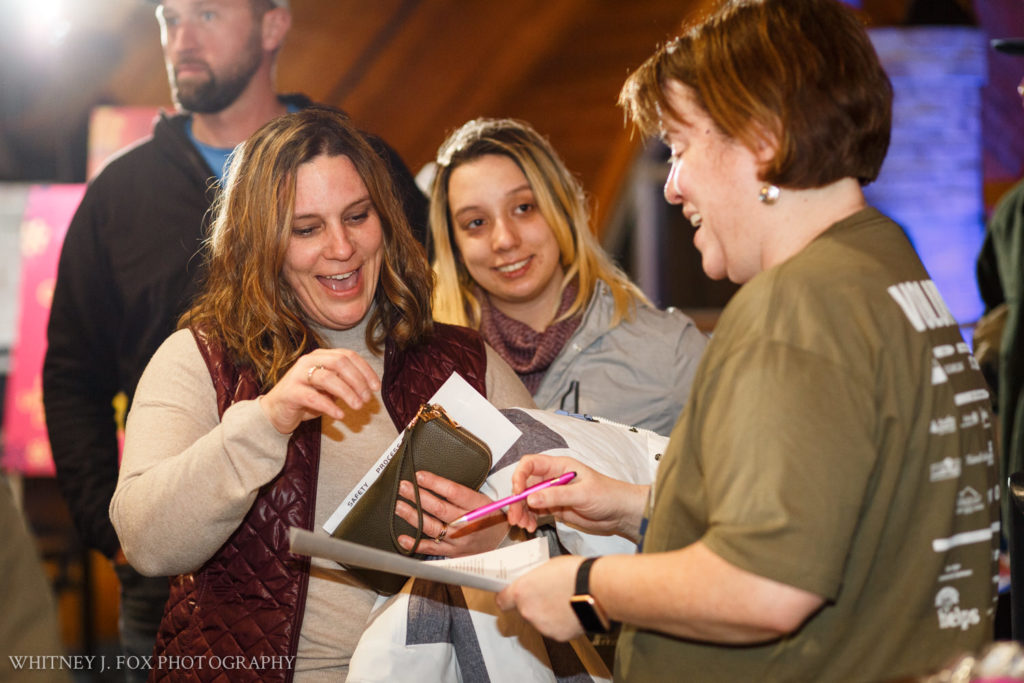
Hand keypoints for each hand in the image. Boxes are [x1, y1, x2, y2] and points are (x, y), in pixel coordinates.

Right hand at [259, 349, 380, 433]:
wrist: (275, 411)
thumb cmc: (306, 398)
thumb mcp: (329, 388)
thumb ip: (345, 383)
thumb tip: (369, 387)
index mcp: (321, 356)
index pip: (349, 356)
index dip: (365, 370)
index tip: (376, 387)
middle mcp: (308, 361)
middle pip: (339, 363)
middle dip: (358, 381)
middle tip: (367, 398)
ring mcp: (297, 375)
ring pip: (327, 378)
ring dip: (347, 392)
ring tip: (358, 406)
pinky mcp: (290, 392)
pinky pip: (313, 397)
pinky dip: (330, 406)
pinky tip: (340, 415)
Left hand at [394, 470, 508, 556]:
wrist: (501, 542)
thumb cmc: (489, 517)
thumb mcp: (484, 500)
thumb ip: (462, 493)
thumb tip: (434, 482)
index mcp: (478, 506)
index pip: (454, 492)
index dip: (435, 483)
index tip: (419, 476)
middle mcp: (468, 523)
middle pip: (440, 508)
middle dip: (418, 496)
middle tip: (403, 487)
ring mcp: (459, 540)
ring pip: (432, 527)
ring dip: (413, 516)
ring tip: (399, 505)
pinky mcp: (453, 552)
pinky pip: (432, 549)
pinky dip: (416, 544)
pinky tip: (403, 537)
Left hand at [496, 555, 584, 641]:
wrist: (596, 587)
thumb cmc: (574, 572)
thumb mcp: (547, 566)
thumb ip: (535, 578)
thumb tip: (535, 581)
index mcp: (522, 592)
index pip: (502, 601)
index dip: (507, 598)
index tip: (511, 595)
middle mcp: (528, 612)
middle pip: (524, 611)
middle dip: (533, 604)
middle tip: (547, 594)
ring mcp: (543, 626)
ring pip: (540, 621)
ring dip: (548, 614)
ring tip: (564, 602)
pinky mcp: (559, 636)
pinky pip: (556, 629)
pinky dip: (562, 623)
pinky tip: (572, 611)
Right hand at [506, 454, 647, 540]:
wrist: (621, 513)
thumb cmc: (608, 495)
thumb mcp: (582, 494)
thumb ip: (556, 496)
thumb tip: (531, 498)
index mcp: (559, 467)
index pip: (531, 464)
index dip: (520, 476)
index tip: (518, 493)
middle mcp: (553, 478)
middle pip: (526, 484)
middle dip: (517, 499)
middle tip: (515, 516)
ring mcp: (553, 494)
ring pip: (528, 500)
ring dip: (522, 511)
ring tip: (523, 524)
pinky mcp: (555, 508)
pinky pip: (536, 511)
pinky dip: (530, 518)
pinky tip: (530, 526)